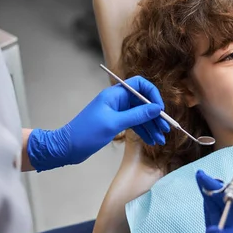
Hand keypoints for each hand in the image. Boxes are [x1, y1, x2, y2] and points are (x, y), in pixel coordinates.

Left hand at [26, 76, 169, 170]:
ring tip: (160, 140)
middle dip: (154, 116)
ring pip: (139, 116)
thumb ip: (137, 115)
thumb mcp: (114, 123)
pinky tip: (151, 140)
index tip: (160, 110)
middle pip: (142, 103)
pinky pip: (134, 124)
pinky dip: (143, 132)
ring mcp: (116, 112)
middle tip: (165, 129)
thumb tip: (156, 108)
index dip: (152, 95)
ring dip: (150, 127)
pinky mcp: (115, 123)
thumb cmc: (86, 133)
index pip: (139, 85)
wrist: (67, 147)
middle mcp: (117, 101)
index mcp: (115, 95)